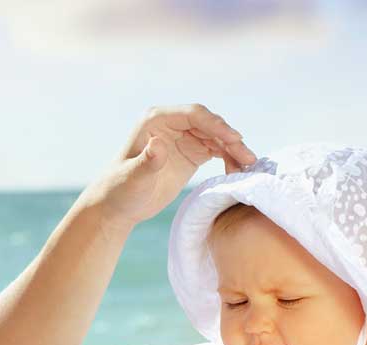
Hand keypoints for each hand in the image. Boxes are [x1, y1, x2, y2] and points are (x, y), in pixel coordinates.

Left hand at [86, 104, 255, 231]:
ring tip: (248, 165)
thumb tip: (159, 144)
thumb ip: (147, 162)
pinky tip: (238, 170)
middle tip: (248, 157)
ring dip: (233, 149)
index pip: (192, 115)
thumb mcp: (134, 178)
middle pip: (209, 125)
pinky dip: (229, 158)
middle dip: (230, 139)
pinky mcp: (191, 153)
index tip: (234, 139)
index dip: (215, 125)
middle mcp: (172, 124)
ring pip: (216, 137)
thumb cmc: (120, 191)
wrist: (118, 207)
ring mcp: (183, 137)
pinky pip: (216, 150)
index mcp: (156, 119)